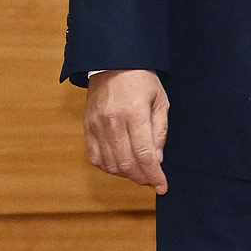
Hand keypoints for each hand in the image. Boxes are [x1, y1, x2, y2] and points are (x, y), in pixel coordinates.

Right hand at [83, 70, 170, 193]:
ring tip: (139, 172)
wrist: (112, 63)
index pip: (144, 155)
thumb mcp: (160, 100)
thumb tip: (157, 161)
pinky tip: (120, 165)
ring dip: (126, 175)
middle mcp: (113, 122)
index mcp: (135, 113)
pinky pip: (95, 158)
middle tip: (152, 180)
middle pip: (127, 164)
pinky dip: (108, 168)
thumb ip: (160, 131)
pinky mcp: (87, 128)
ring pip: (110, 164)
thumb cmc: (142, 80)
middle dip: (142, 178)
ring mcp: (97, 126)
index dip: (154, 176)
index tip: (162, 187)